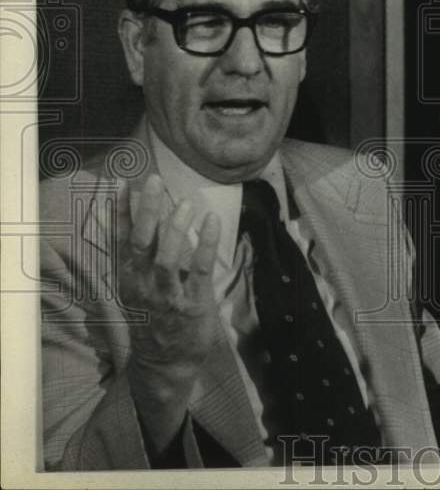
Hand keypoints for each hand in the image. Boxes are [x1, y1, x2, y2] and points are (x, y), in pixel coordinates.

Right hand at [120, 174, 220, 452]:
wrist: (165, 366)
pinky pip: (201, 270)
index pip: (119, 240)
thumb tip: (151, 216)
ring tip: (185, 201)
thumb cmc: (155, 319)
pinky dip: (207, 244)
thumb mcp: (139, 288)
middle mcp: (142, 286)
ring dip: (176, 228)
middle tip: (153, 180)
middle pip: (141, 243)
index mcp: (127, 279)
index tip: (120, 182)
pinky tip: (213, 221)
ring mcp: (167, 297)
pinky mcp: (193, 304)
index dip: (119, 211)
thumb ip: (144, 256)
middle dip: (146, 211)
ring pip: (167, 258)